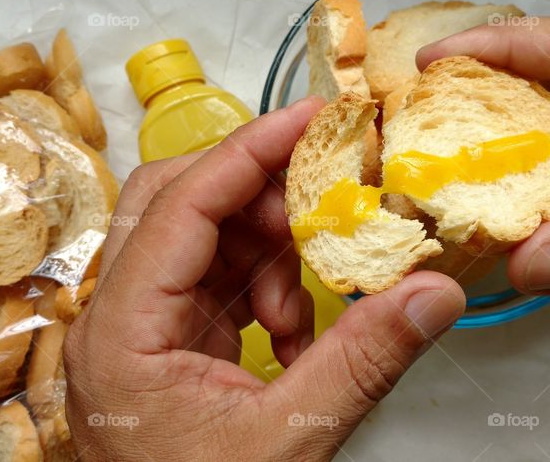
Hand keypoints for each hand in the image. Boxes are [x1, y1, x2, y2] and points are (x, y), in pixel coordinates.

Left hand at [63, 97, 465, 460]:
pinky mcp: (167, 346)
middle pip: (177, 205)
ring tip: (306, 310)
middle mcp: (116, 320)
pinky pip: (216, 285)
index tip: (310, 119)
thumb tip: (432, 294)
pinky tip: (294, 338)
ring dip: (266, 255)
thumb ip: (362, 362)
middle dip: (256, 198)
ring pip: (200, 242)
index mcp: (121, 335)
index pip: (179, 206)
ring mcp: (139, 332)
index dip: (248, 152)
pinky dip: (264, 292)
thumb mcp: (289, 443)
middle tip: (323, 202)